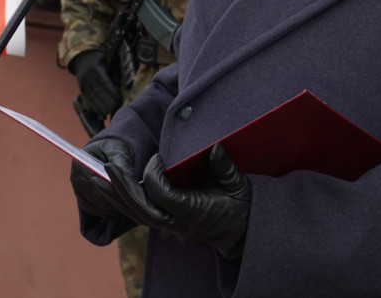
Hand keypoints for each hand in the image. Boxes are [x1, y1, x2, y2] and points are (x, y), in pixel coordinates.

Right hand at [69, 138, 141, 236]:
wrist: (105, 154)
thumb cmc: (112, 149)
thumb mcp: (118, 150)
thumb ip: (121, 161)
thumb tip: (129, 176)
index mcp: (81, 163)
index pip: (95, 180)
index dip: (111, 187)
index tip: (127, 189)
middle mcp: (75, 178)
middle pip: (96, 195)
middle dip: (115, 197)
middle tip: (133, 199)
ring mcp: (78, 191)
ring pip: (97, 205)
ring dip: (113, 205)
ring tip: (129, 201)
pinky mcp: (83, 201)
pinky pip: (95, 210)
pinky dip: (108, 210)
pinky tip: (120, 206)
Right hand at [70, 50, 121, 117]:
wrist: (81, 58)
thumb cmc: (98, 60)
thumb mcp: (106, 61)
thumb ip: (113, 72)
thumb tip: (119, 84)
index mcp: (96, 68)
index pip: (105, 81)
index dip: (112, 90)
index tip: (119, 97)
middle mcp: (88, 76)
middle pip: (99, 91)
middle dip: (107, 101)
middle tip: (116, 107)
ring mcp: (84, 83)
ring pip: (92, 97)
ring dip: (100, 106)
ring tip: (108, 112)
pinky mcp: (82, 89)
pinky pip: (87, 99)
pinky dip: (93, 106)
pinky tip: (98, 112)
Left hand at [142, 143, 250, 258]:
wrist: (246, 234)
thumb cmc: (242, 206)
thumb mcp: (237, 184)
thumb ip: (224, 167)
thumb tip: (215, 147)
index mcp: (192, 212)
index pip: (161, 194)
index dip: (153, 174)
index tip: (158, 158)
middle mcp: (180, 225)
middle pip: (144, 208)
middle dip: (134, 187)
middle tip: (139, 165)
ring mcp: (176, 231)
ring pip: (145, 216)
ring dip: (139, 195)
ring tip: (138, 173)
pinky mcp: (176, 231)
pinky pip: (153, 218)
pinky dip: (147, 203)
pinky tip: (146, 189)